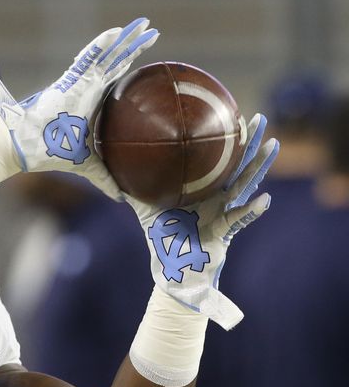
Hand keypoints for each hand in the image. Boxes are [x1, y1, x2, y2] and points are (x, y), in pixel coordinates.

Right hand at [0, 18, 158, 199]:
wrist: (23, 147)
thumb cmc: (50, 152)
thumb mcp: (86, 166)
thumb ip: (104, 178)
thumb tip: (122, 197)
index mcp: (90, 102)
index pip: (116, 80)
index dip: (132, 65)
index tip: (150, 55)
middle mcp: (85, 89)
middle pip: (114, 63)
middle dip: (132, 46)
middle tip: (152, 30)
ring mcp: (77, 84)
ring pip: (105, 57)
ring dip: (124, 40)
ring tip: (143, 25)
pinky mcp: (67, 83)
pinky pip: (87, 61)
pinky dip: (100, 47)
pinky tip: (116, 33)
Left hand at [126, 114, 279, 328]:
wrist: (172, 271)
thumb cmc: (164, 241)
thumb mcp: (147, 211)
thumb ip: (135, 192)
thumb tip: (113, 173)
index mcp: (202, 191)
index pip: (217, 161)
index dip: (224, 141)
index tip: (230, 115)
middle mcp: (217, 199)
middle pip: (237, 165)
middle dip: (250, 143)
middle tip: (261, 118)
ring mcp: (223, 214)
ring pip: (245, 185)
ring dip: (259, 166)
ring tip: (273, 145)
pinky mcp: (224, 233)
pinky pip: (239, 220)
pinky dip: (251, 211)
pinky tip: (264, 200)